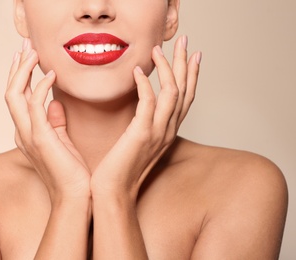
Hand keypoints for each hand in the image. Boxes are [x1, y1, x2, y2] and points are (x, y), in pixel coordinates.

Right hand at [5, 39, 90, 203]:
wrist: (76, 196)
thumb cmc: (72, 172)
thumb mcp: (62, 141)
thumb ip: (56, 122)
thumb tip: (55, 102)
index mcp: (27, 133)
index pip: (17, 98)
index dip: (20, 76)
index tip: (29, 58)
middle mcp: (22, 132)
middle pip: (10, 92)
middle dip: (16, 67)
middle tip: (26, 45)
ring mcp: (28, 135)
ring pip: (14, 95)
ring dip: (23, 71)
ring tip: (33, 52)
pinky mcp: (40, 138)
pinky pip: (34, 105)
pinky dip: (40, 86)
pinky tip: (51, 74)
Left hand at [90, 35, 200, 201]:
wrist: (113, 192)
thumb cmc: (121, 167)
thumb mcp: (139, 142)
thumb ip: (144, 124)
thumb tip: (141, 107)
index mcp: (167, 131)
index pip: (186, 98)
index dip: (191, 76)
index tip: (192, 56)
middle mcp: (168, 130)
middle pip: (184, 90)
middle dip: (185, 63)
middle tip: (186, 41)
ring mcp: (157, 132)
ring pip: (172, 92)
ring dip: (167, 68)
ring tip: (158, 49)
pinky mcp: (142, 134)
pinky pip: (148, 102)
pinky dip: (145, 84)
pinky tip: (137, 71)